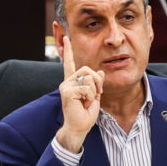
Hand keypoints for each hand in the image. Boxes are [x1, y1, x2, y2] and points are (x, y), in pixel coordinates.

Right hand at [54, 35, 104, 152]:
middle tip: (95, 95)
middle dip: (97, 83)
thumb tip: (101, 72)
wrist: (79, 127)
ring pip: (89, 79)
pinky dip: (90, 98)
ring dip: (94, 93)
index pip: (69, 62)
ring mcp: (66, 86)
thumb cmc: (85, 114)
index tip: (66, 37)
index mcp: (72, 81)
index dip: (68, 50)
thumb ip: (97, 84)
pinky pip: (87, 89)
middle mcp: (67, 81)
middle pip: (88, 69)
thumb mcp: (95, 96)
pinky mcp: (67, 91)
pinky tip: (83, 105)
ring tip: (86, 102)